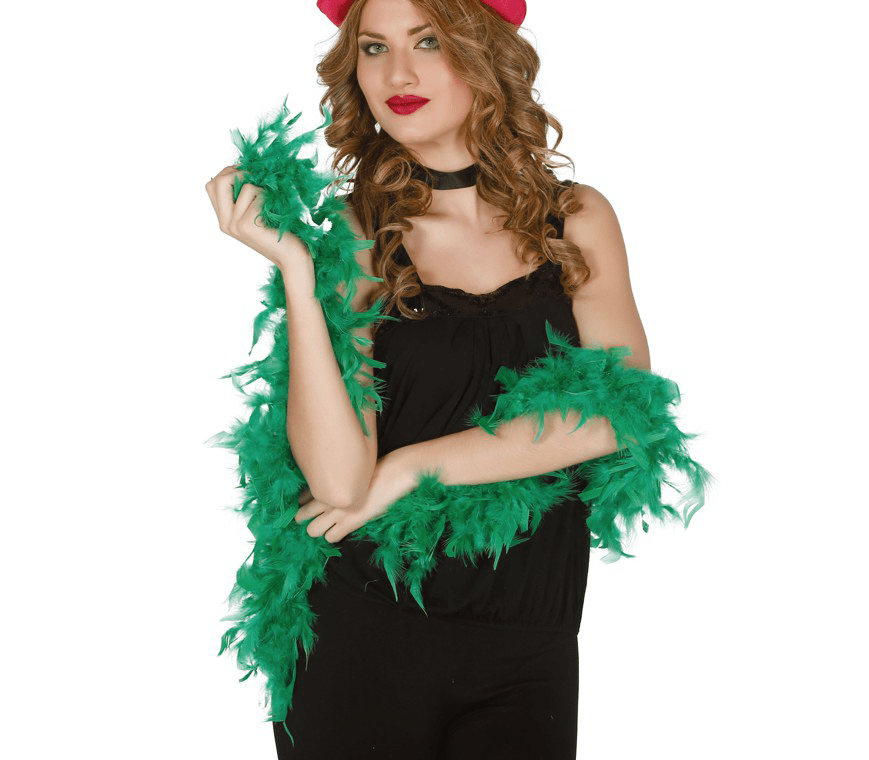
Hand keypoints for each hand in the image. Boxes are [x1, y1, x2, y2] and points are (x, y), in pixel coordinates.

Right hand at [204, 165, 311, 271]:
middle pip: (218, 182)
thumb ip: (244, 195)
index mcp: (224, 219)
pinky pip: (256, 194)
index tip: (248, 174)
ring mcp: (233, 225)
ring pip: (244, 187)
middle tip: (257, 179)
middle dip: (238, 173)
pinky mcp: (245, 224)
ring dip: (262, 188)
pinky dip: (268, 196)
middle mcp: (225, 223)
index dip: (228, 173)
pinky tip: (275, 212)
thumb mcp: (257, 211)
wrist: (292, 256)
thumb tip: (242, 167)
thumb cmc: (280, 230)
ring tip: (272, 204)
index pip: (212, 185)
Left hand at [294, 451, 418, 543]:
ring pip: (312, 530)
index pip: (304, 495)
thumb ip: (338, 478)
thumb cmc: (377, 467)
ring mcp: (338, 511)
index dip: (304, 502)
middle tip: (312, 518)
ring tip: (325, 526)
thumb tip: (329, 484)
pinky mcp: (351, 522)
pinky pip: (331, 537)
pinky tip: (340, 529)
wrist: (395, 472)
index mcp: (327, 481)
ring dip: (318, 528)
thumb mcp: (352, 469)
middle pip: (302, 514)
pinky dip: (333, 535)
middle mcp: (328, 497)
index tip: (308, 503)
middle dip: (305, 517)